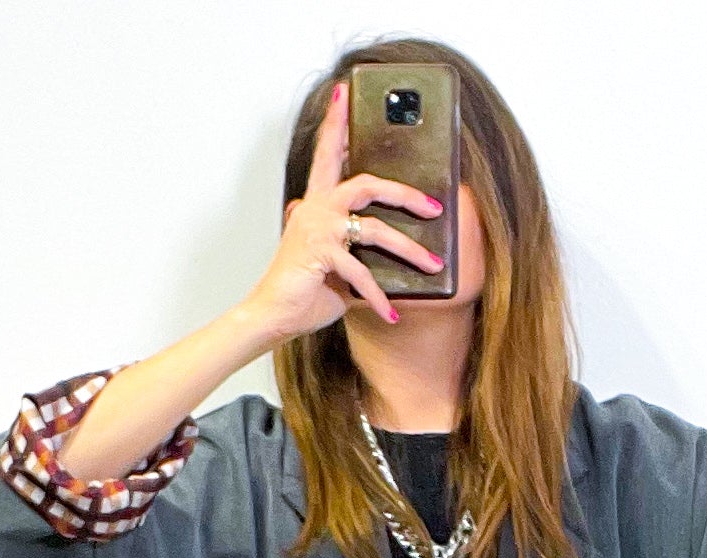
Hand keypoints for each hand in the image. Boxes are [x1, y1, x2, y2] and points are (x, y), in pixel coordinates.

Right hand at [242, 80, 447, 341]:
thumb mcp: (338, 262)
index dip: (336, 122)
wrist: (272, 316)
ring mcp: (317, 229)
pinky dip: (378, 297)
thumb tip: (396, 248)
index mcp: (316, 204)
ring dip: (409, 249)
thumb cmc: (304, 290)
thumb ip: (358, 247)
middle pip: (367, 183)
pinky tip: (391, 313)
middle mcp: (315, 209)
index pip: (327, 154)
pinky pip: (361, 272)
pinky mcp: (320, 254)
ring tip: (432, 265)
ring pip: (374, 228)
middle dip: (405, 194)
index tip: (344, 93)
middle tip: (434, 206)